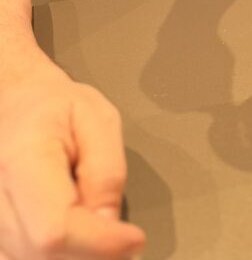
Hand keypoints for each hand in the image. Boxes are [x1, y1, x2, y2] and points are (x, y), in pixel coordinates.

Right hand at [0, 64, 144, 258]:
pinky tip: (76, 234)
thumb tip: (110, 224)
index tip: (134, 238)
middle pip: (45, 256)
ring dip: (77, 254)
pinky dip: (60, 255)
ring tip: (94, 222)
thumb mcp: (98, 119)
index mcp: (22, 160)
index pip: (54, 229)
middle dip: (95, 251)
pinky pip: (26, 258)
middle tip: (123, 234)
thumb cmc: (56, 108)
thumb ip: (107, 171)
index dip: (99, 243)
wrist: (15, 107)